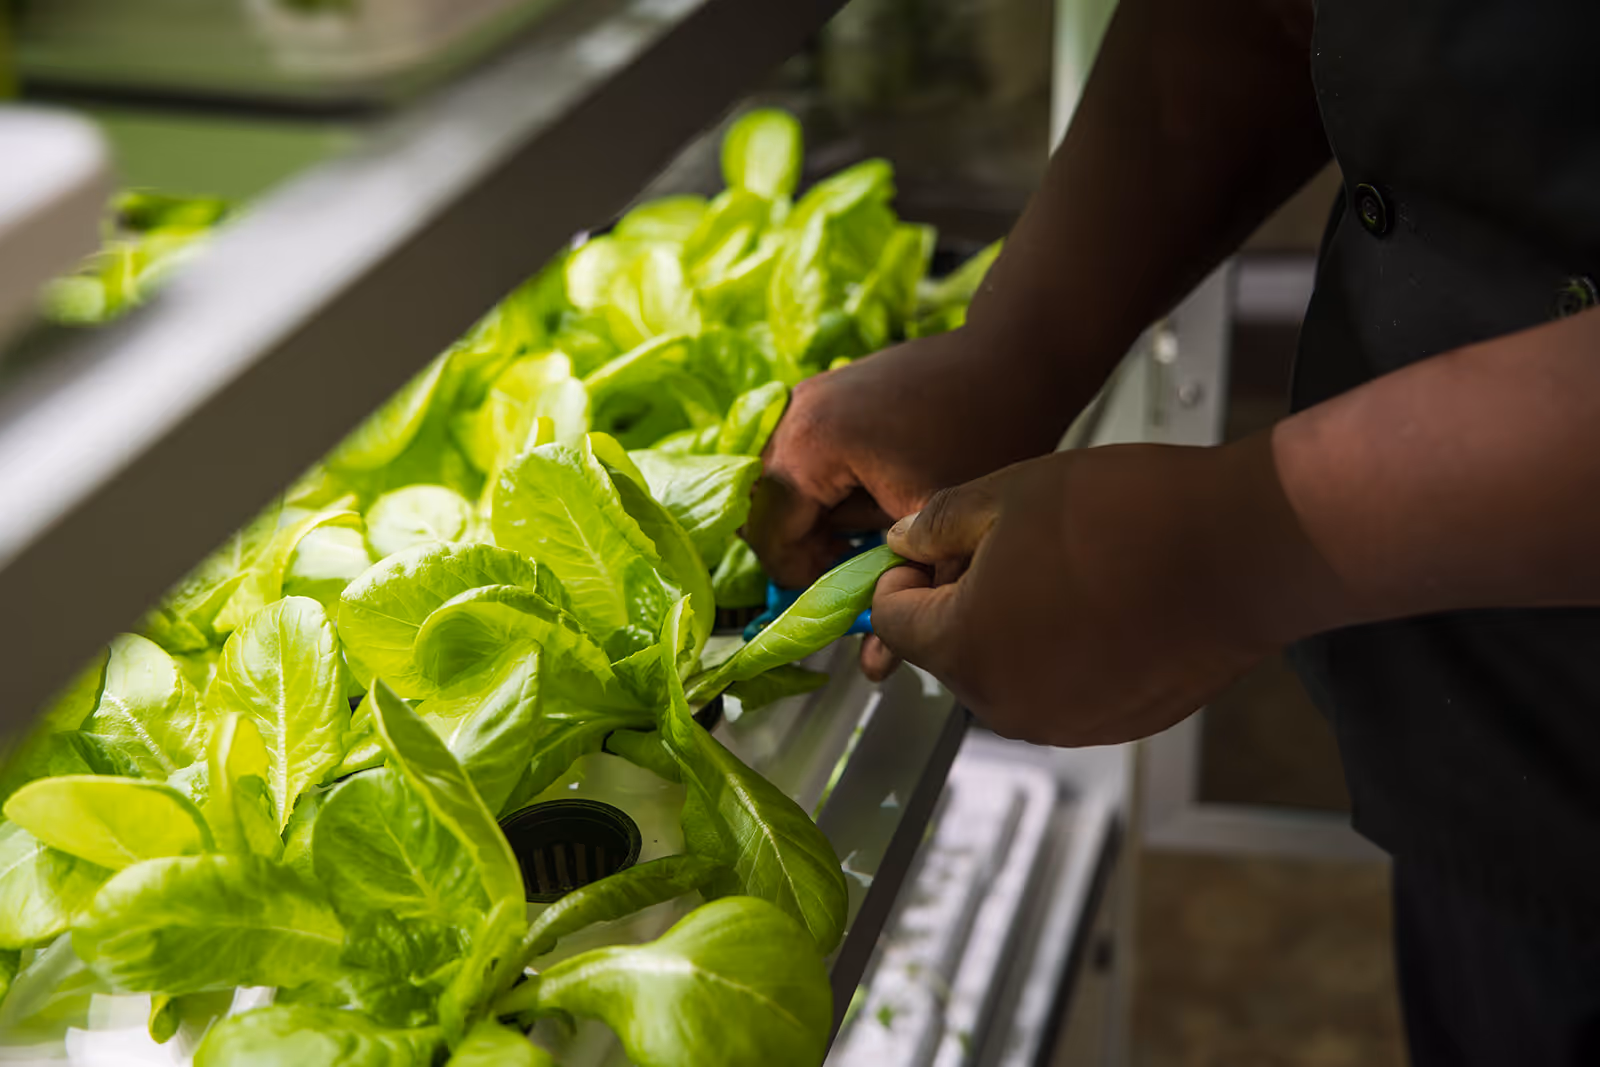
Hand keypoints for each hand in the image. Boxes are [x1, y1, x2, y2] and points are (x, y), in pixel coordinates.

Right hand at [747, 328, 1081, 678]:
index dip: (804, 577)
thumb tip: (873, 669)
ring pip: (790, 484)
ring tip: (881, 529)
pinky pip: (811, 456)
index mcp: (810, 442)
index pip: (769, 534)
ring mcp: (811, 395)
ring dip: (826, 518)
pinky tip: (884, 496)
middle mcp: (796, 411)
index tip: (848, 590)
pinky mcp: (832, 390)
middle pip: (770, 508)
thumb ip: (900, 599)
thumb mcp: (940, 526)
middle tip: (866, 564)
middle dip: (814, 546)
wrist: (1019, 353)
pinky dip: (837, 487)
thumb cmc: (988, 428)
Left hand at [871, 437, 1335, 745]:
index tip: (931, 548)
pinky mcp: (1114, 726)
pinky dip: (1064, 654)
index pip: (892, 622)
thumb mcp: (1006, 493)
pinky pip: (1060, 690)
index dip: (902, 578)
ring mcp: (1061, 723)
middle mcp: (1002, 704)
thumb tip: (904, 544)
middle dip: (958, 604)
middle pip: (946, 653)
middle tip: (1007, 546)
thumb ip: (936, 525)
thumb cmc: (1125, 514)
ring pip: (1003, 673)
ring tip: (1064, 570)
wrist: (1240, 551)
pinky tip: (1104, 604)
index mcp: (962, 648)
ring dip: (1010, 629)